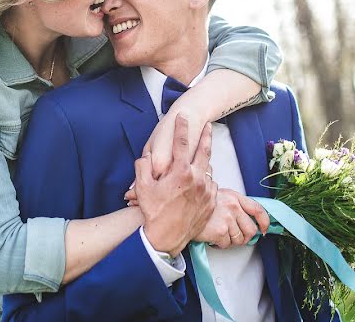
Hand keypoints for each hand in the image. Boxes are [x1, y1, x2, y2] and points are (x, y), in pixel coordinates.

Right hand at [138, 115, 215, 255]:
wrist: (166, 238)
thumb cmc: (153, 212)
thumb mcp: (142, 187)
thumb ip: (143, 166)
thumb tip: (147, 156)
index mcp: (181, 172)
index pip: (182, 142)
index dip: (181, 127)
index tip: (182, 116)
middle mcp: (197, 178)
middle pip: (205, 150)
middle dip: (206, 135)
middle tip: (208, 125)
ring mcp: (207, 191)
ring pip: (208, 170)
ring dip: (203, 164)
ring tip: (199, 159)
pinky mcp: (211, 202)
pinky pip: (211, 186)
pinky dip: (206, 181)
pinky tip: (200, 182)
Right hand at [194, 189, 270, 247]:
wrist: (182, 208)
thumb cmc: (198, 203)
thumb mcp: (218, 196)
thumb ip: (233, 204)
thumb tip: (246, 219)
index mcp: (234, 197)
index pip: (258, 209)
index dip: (264, 222)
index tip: (264, 229)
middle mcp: (233, 206)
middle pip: (251, 230)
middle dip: (244, 237)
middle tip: (235, 237)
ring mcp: (227, 219)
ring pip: (239, 240)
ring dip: (230, 241)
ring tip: (220, 235)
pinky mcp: (219, 231)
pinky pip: (227, 244)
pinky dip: (220, 244)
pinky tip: (213, 238)